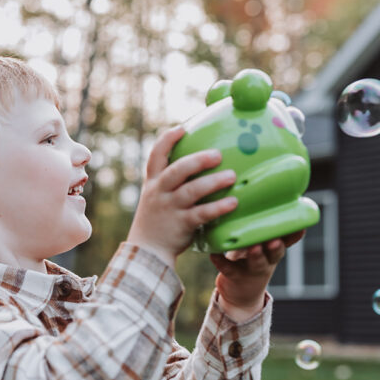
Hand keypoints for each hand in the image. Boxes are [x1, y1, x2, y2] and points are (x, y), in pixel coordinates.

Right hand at [125, 125, 238, 265]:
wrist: (147, 251)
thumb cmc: (158, 220)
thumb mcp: (157, 196)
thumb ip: (173, 181)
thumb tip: (200, 161)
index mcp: (153, 182)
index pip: (156, 155)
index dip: (168, 140)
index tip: (182, 128)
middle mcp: (159, 192)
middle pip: (176, 171)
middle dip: (197, 160)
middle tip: (218, 155)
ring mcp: (169, 208)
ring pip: (190, 191)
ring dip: (212, 182)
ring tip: (232, 176)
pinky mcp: (181, 224)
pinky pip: (201, 214)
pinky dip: (217, 207)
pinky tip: (233, 203)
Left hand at [209, 229, 305, 315]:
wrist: (240, 293)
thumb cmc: (250, 258)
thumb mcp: (260, 243)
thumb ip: (261, 226)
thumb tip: (258, 194)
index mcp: (274, 249)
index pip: (288, 240)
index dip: (295, 234)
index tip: (301, 226)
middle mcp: (267, 260)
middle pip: (275, 253)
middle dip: (276, 245)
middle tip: (275, 238)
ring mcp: (252, 270)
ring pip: (257, 263)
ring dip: (256, 255)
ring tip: (253, 247)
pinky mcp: (235, 277)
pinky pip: (228, 269)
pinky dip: (222, 262)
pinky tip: (215, 255)